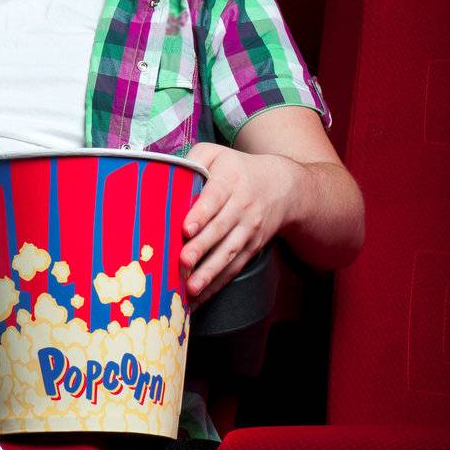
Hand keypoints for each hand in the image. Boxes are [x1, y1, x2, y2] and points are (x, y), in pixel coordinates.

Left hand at [180, 144, 296, 305]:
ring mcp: (249, 229)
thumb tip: (166, 173)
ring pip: (229, 253)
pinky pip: (235, 267)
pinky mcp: (252, 247)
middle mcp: (242, 206)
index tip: (186, 228)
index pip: (214, 197)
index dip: (201, 213)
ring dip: (210, 272)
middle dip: (201, 247)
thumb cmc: (237, 168)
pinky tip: (201, 296)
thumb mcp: (216, 153)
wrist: (282, 186)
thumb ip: (193, 159)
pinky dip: (218, 283)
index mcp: (230, 180)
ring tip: (191, 287)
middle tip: (182, 261)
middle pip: (220, 229)